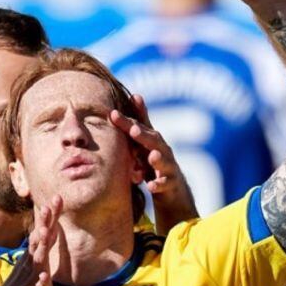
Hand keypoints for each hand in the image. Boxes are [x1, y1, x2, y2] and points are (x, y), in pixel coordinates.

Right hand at [0, 197, 61, 285]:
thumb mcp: (30, 266)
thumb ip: (39, 248)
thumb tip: (47, 229)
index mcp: (33, 257)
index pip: (43, 233)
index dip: (49, 217)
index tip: (56, 198)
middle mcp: (32, 265)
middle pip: (40, 241)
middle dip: (44, 224)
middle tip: (47, 206)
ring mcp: (32, 279)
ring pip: (38, 261)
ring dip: (42, 247)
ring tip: (45, 232)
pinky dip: (41, 282)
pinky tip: (44, 276)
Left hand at [111, 97, 197, 230]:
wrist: (173, 189)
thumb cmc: (154, 163)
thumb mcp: (144, 144)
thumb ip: (138, 123)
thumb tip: (133, 96)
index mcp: (152, 140)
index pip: (139, 128)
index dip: (127, 121)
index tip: (113, 114)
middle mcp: (162, 150)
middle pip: (154, 141)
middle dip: (144, 135)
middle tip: (133, 130)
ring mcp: (168, 167)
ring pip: (164, 161)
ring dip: (158, 159)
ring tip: (152, 156)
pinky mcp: (171, 183)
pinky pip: (165, 184)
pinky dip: (159, 184)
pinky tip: (151, 186)